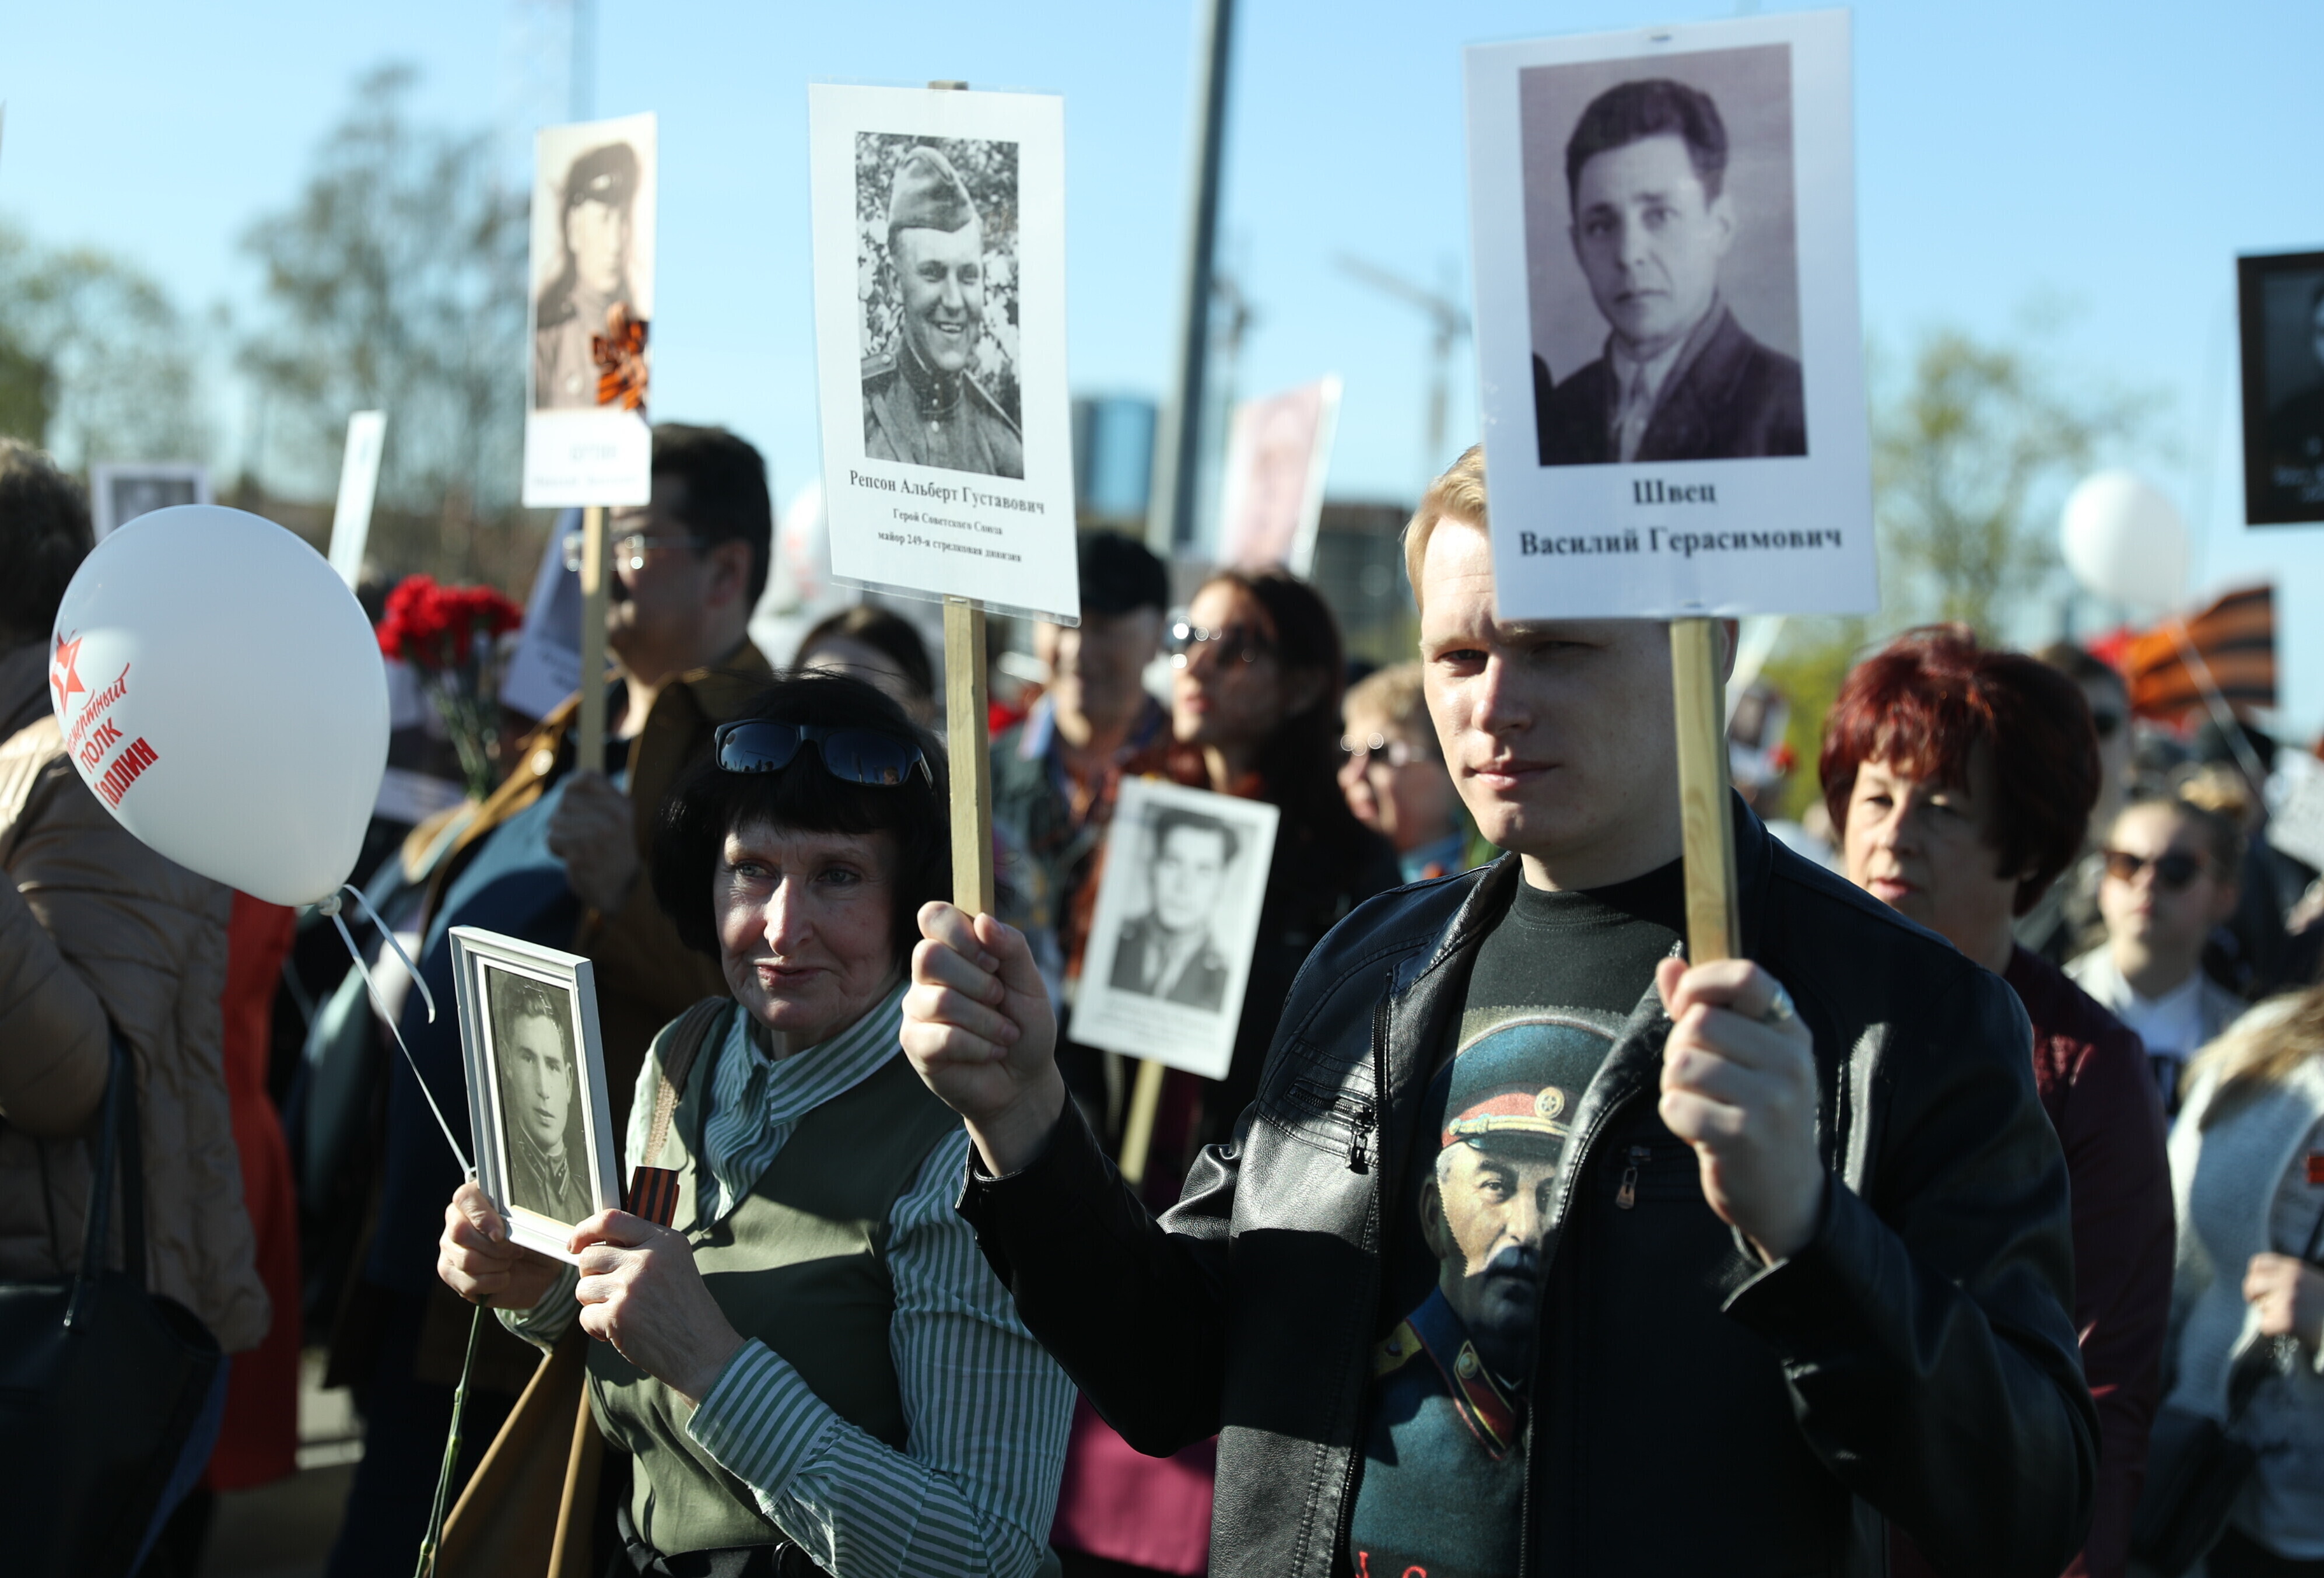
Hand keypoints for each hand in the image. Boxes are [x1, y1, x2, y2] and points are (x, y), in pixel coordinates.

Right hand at [438, 1180, 565, 1310]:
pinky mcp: (451, 1273)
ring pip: (466, 1259)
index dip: (483, 1217)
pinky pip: (468, 1282)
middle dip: (495, 1247)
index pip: (465, 1198)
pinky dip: (493, 1282)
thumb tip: (502, 1231)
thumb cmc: (532, 1240)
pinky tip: (502, 1276)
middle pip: (460, 1232)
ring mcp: (450, 1248)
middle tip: (515, 1250)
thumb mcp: (532, 1225)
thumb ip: (517, 1218)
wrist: (539, 1269)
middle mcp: (456, 1221)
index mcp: (475, 1199)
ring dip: (497, 1265)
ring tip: (509, 1262)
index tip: (501, 1234)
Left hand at [547, 769, 638, 912]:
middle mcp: (612, 819)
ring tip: (579, 846)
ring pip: (556, 820)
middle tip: (578, 832)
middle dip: (565, 816)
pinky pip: (553, 838)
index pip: (586, 778)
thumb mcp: (623, 820)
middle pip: (566, 800)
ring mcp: (596, 837)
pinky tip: (573, 857)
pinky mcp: (580, 854)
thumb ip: (603, 799)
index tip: (573, 800)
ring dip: (561, 834)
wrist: (626, 892)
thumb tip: (572, 781)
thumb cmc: (619, 853)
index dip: (573, 786)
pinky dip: (558, 849)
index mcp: (624, 806)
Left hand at [571, 1209, 744, 1403]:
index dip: (586, 1230)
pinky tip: (621, 1332)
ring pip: (583, 1287)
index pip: (611, 1220)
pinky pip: (585, 1316)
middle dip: (592, 1276)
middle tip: (611, 1292)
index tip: (576, 1243)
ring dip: (595, 1304)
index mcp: (665, 1241)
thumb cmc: (689, 1312)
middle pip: (590, 1256)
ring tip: (623, 1314)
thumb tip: (596, 1246)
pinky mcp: (617, 1315)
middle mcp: (646, 1259)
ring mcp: (630, 1287)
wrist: (704, 1352)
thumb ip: (643, 1249)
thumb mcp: (677, 1264)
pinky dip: (597, 1328)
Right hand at [900, 902, 1065, 1175]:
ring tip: (1004, 1034)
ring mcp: (917, 1009)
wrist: (1024, 1081)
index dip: (958, 931)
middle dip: (978, 982)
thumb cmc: (1024, 1026)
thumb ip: (1012, 947)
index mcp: (955, 950)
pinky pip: (942, 1037)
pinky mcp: (914, 1043)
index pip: (933, 916)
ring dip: (986, 1021)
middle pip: (928, 955)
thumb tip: (983, 920)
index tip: (990, 960)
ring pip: (940, 1000)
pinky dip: (978, 1047)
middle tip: (1000, 999)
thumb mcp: (1030, 983)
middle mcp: (928, 975)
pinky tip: (989, 1052)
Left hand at [1655, 957, 1825, 1263]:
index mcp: (1790, 1031)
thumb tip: (1670, 965)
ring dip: (1674, 1087)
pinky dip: (1675, 1118)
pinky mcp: (1743, 1135)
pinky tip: (1700, 1131)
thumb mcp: (1747, 1057)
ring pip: (1681, 1064)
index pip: (1747, 977)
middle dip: (1679, 1049)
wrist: (1787, 1194)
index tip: (1686, 1007)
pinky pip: (1676, 1106)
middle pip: (1698, 1023)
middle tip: (1697, 1078)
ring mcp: (1770, 1099)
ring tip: (1701, 1104)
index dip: (1702, 983)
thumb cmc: (1759, 1116)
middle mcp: (1788, 1061)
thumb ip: (1706, 1007)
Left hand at [2246, 1252, 2323, 1347]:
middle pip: (2251, 1284)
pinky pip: (2265, 1325)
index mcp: (2293, 1267)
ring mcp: (2287, 1300)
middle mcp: (2288, 1280)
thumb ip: (2289, 1276)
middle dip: (2253, 1296)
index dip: (2255, 1276)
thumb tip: (2261, 1281)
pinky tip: (2292, 1329)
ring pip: (2261, 1307)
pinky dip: (2275, 1330)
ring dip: (2271, 1314)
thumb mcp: (2311, 1280)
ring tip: (2293, 1317)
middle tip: (2260, 1304)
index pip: (2258, 1264)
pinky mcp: (2286, 1320)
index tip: (2259, 1286)